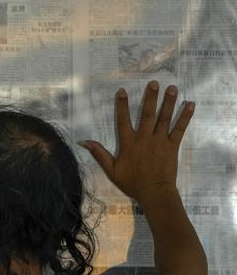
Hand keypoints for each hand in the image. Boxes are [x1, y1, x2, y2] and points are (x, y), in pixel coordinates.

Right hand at [79, 81, 194, 201]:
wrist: (154, 191)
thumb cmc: (132, 182)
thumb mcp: (111, 170)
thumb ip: (99, 154)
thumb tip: (83, 141)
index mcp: (128, 143)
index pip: (123, 120)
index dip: (121, 105)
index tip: (122, 91)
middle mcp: (144, 138)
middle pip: (147, 114)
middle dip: (150, 97)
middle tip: (154, 83)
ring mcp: (160, 141)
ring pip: (164, 118)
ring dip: (168, 102)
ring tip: (172, 88)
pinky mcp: (172, 145)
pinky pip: (179, 129)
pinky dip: (185, 116)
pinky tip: (190, 104)